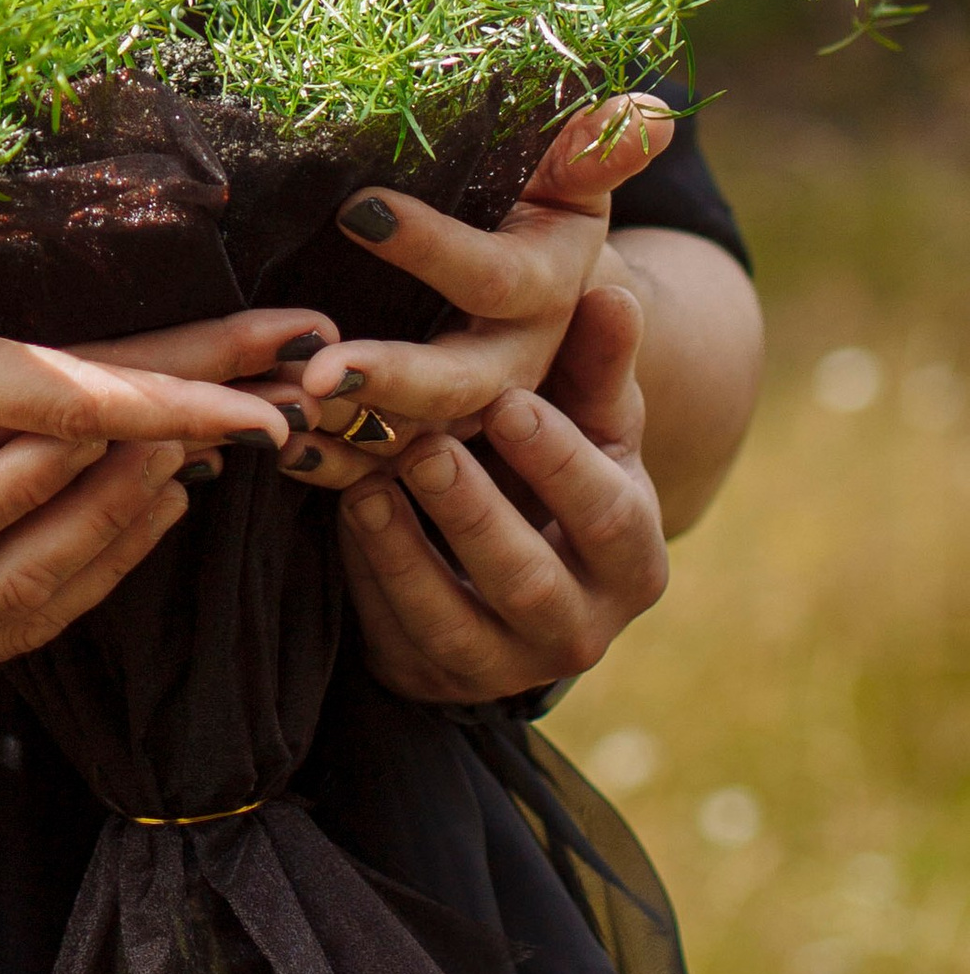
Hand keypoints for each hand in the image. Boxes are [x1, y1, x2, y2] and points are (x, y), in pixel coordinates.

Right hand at [0, 333, 198, 742]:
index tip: (104, 417)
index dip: (29, 473)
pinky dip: (81, 584)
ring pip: (27, 621)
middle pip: (14, 583)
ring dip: (112, 548)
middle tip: (185, 436)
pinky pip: (9, 636)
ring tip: (183, 473)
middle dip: (105, 507)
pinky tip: (125, 530)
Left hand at [287, 92, 671, 459]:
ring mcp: (476, 416)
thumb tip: (652, 114)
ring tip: (294, 409)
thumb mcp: (571, 183)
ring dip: (358, 431)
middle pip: (463, 383)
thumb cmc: (540, 218)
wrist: (542, 305)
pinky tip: (290, 452)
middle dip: (396, 378)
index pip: (493, 276)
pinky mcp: (432, 448)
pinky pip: (385, 473)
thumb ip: (596, 152)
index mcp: (549, 292)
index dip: (432, 246)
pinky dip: (338, 468)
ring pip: (422, 440)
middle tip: (323, 370)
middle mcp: (518, 365)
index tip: (359, 208)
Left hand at [337, 281, 667, 704]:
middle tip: (423, 449)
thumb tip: (611, 294)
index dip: (557, 461)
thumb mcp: (584, 414)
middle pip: (529, 582)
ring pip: (456, 626)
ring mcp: (507, 665)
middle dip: (472, 515)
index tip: (505, 402)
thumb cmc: (555, 455)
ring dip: (406, 555)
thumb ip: (595, 362)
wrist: (510, 542)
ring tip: (363, 486)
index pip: (606, 516)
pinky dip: (367, 581)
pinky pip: (398, 642)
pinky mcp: (438, 678)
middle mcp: (581, 627)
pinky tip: (340, 517)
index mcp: (633, 558)